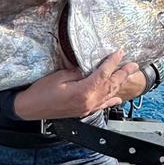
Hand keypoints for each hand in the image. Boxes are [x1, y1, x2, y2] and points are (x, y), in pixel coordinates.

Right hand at [12, 50, 138, 120]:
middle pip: (110, 85)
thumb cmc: (41, 92)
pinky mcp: (82, 111)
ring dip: (119, 84)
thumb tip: (87, 68)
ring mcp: (87, 108)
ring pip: (108, 95)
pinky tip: (117, 98)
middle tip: (133, 65)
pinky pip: (101, 106)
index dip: (112, 63)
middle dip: (123, 74)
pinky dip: (111, 100)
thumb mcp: (59, 76)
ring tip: (129, 75)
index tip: (120, 53)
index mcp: (84, 91)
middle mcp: (89, 101)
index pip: (103, 74)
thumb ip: (77, 72)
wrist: (30, 108)